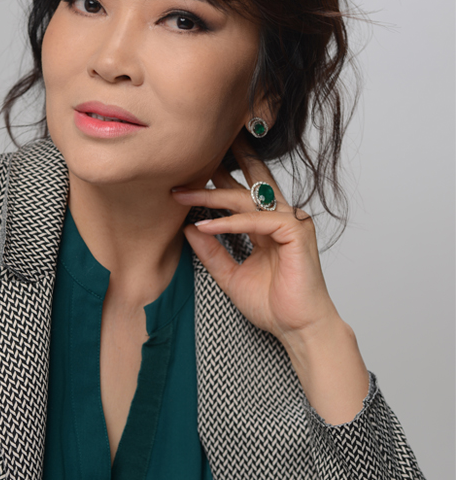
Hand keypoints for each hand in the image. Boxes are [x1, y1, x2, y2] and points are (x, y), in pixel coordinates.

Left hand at [172, 136, 369, 423]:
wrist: (297, 329)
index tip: (192, 167)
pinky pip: (257, 220)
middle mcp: (281, 218)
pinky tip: (206, 225)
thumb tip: (189, 228)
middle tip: (195, 150)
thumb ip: (211, 251)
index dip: (221, 177)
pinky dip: (230, 223)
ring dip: (212, 195)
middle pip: (251, 180)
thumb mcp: (230, 275)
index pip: (245, 191)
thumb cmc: (273, 306)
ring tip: (182, 195)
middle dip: (225, 162)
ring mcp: (291, 222)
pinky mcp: (295, 233)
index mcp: (269, 225)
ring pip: (247, 198)